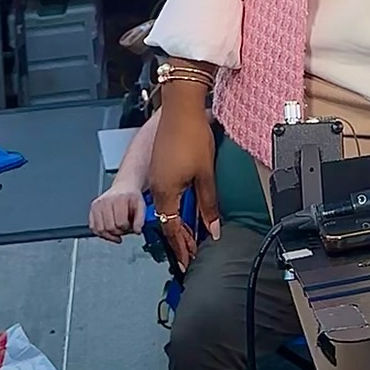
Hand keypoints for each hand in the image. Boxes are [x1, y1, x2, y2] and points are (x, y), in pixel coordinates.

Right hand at [89, 186, 145, 242]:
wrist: (124, 186)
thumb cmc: (131, 197)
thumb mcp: (141, 206)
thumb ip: (140, 219)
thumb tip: (137, 231)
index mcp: (119, 199)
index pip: (121, 223)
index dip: (127, 228)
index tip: (130, 226)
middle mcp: (106, 200)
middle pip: (110, 227)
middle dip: (119, 232)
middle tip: (124, 228)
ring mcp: (98, 204)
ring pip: (100, 229)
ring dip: (109, 234)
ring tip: (116, 230)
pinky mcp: (93, 208)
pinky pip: (93, 227)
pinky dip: (101, 233)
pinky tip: (108, 232)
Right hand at [147, 104, 219, 271]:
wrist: (181, 107)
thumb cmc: (191, 136)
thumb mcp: (206, 174)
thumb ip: (208, 204)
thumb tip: (213, 229)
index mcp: (165, 192)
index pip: (172, 229)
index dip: (182, 247)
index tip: (187, 262)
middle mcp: (156, 187)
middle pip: (167, 221)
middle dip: (179, 239)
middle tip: (189, 255)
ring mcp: (156, 175)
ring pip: (166, 207)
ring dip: (178, 222)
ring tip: (190, 235)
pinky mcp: (159, 165)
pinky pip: (166, 194)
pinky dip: (175, 206)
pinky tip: (186, 206)